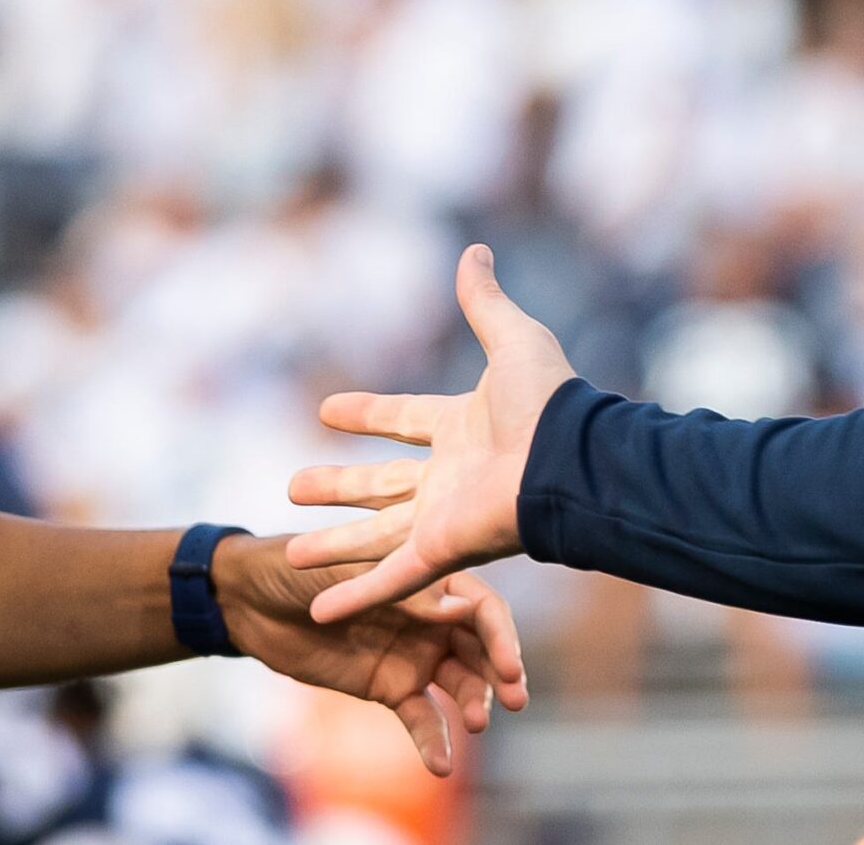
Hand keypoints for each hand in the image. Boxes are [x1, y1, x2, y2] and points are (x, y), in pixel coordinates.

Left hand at [213, 533, 528, 776]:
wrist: (249, 601)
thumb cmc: (296, 567)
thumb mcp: (348, 574)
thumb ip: (407, 595)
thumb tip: (466, 606)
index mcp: (426, 579)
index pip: (479, 607)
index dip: (499, 636)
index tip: (509, 667)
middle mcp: (431, 618)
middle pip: (479, 650)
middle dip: (498, 676)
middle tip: (511, 702)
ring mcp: (415, 655)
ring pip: (459, 685)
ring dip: (472, 705)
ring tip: (474, 724)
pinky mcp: (391, 687)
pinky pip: (423, 717)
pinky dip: (434, 740)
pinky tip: (441, 763)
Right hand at [286, 245, 575, 622]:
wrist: (574, 463)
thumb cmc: (551, 404)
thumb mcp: (512, 338)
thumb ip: (485, 301)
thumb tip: (474, 249)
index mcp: (461, 428)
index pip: (403, 420)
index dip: (366, 414)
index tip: (326, 410)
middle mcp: (447, 478)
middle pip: (377, 486)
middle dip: (336, 488)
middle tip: (292, 487)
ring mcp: (441, 519)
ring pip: (372, 537)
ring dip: (331, 548)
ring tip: (289, 557)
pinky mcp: (441, 552)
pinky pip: (391, 580)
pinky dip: (355, 596)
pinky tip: (320, 613)